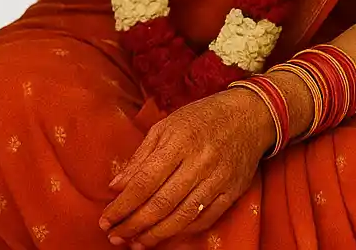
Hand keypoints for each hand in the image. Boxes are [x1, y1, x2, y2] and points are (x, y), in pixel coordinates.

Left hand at [99, 87, 275, 247]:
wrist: (249, 117)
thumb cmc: (201, 118)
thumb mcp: (165, 126)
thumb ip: (140, 157)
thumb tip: (116, 186)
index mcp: (178, 142)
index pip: (144, 182)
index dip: (123, 205)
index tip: (106, 219)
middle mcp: (199, 163)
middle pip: (161, 204)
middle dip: (134, 224)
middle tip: (115, 235)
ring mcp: (217, 180)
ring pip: (182, 217)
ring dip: (155, 234)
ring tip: (135, 242)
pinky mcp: (231, 193)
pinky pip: (204, 220)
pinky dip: (182, 231)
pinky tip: (164, 235)